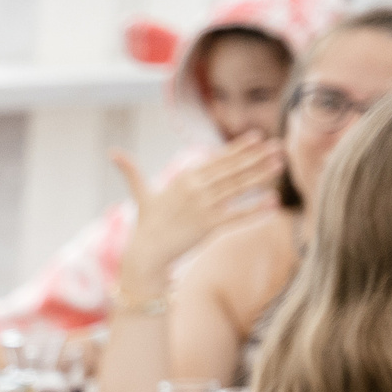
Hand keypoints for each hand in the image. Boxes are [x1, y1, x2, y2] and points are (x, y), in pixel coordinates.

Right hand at [111, 135, 284, 293]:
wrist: (145, 254)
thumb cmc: (147, 224)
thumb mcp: (142, 194)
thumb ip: (132, 171)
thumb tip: (111, 152)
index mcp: (183, 179)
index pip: (216, 160)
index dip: (238, 148)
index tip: (258, 137)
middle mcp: (195, 190)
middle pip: (232, 170)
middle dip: (257, 158)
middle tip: (279, 147)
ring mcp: (203, 208)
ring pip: (237, 189)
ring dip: (260, 176)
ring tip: (280, 166)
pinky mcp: (208, 227)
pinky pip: (237, 216)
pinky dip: (255, 210)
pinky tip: (272, 203)